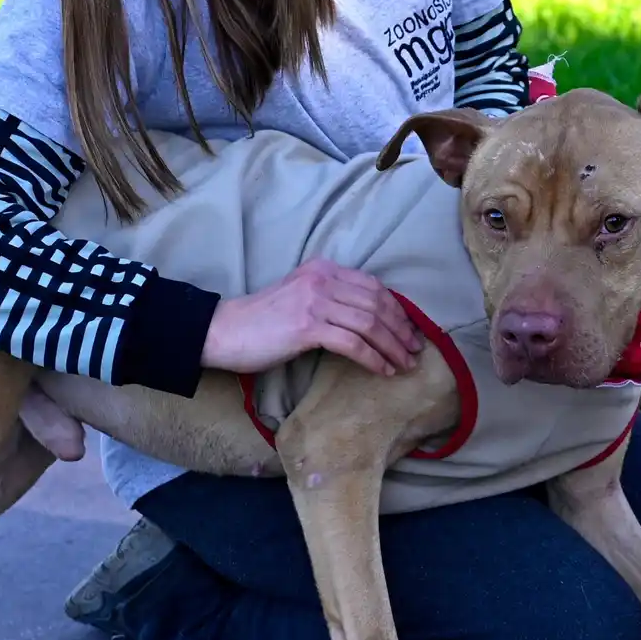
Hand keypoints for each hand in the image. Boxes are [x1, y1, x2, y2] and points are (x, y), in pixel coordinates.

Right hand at [199, 258, 424, 375]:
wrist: (225, 330)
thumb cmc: (261, 321)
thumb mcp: (299, 296)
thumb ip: (329, 298)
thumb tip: (367, 319)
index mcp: (323, 269)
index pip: (373, 287)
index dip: (397, 310)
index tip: (409, 331)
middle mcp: (322, 279)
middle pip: (376, 304)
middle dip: (401, 330)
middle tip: (415, 351)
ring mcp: (314, 302)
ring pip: (369, 324)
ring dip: (392, 347)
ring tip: (404, 365)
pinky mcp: (307, 327)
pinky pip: (353, 344)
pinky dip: (373, 358)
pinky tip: (383, 370)